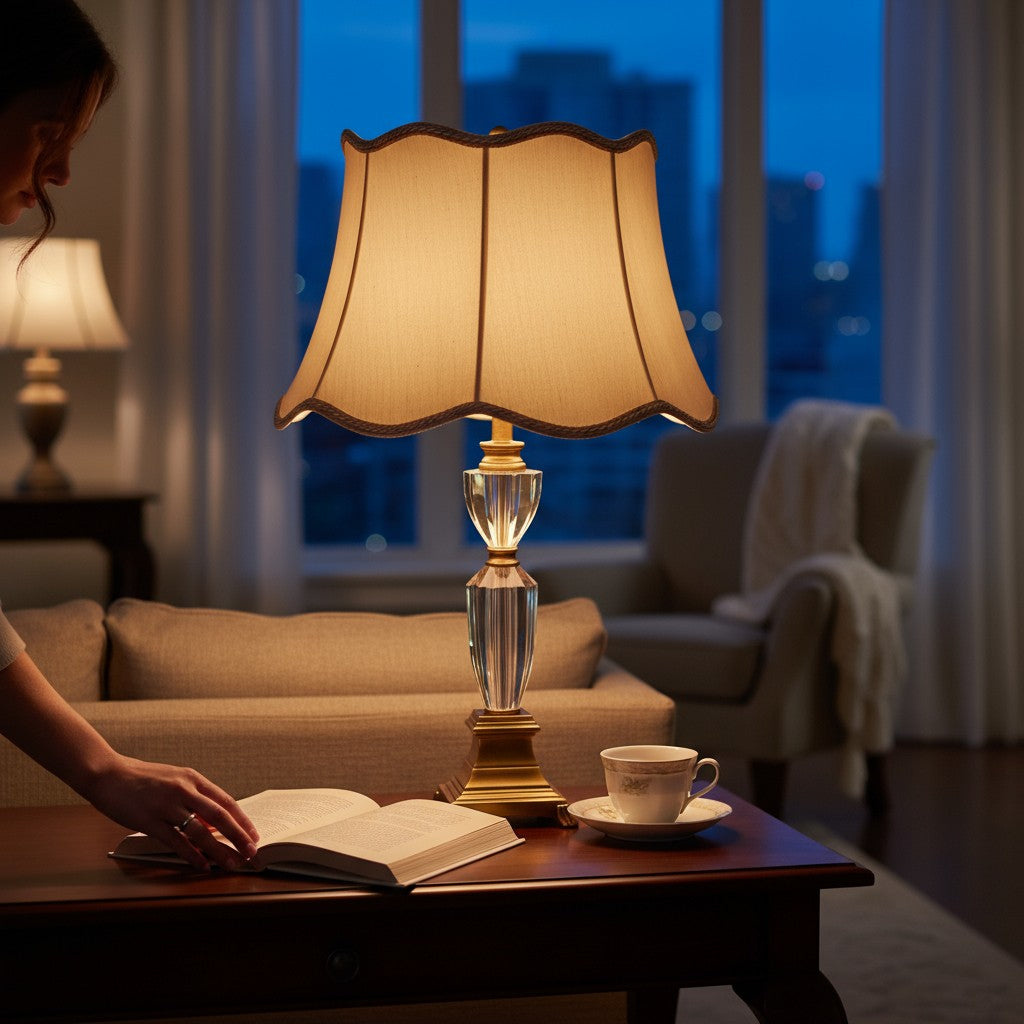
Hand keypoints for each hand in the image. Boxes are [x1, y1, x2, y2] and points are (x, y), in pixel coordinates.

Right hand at [84, 754, 259, 870]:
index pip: (225, 801)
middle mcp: (184, 790)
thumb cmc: (141, 778)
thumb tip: (211, 820)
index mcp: (192, 778)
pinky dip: (192, 855)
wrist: (107, 774)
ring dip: (219, 850)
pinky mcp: (149, 820)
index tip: (254, 834)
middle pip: (220, 816)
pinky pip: (176, 841)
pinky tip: (203, 865)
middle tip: (253, 852)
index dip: (242, 820)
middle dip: (239, 836)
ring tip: (232, 864)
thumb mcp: (173, 779)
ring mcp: (167, 805)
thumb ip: (192, 796)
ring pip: (200, 832)